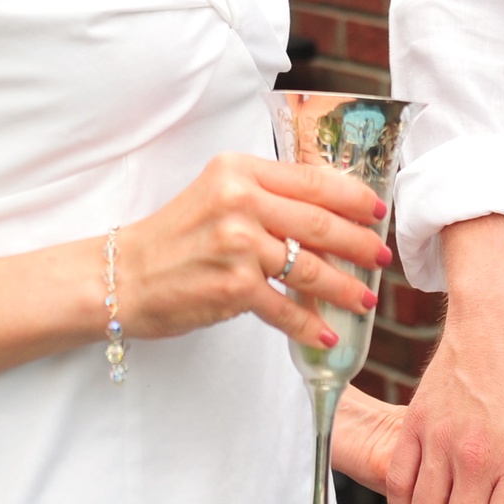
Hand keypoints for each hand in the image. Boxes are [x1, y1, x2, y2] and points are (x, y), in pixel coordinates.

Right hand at [114, 153, 391, 351]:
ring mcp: (237, 243)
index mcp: (239, 170)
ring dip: (344, 287)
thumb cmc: (173, 240)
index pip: (311, 180)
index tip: (377, 211)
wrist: (123, 277)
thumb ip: (264, 198)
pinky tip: (327, 333)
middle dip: (359, 243)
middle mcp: (240, 200)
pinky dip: (310, 324)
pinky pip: (286, 307)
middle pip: (319, 221)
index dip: (352, 197)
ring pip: (309, 266)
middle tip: (381, 257)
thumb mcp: (217, 197)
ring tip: (364, 299)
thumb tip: (326, 216)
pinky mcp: (233, 286)